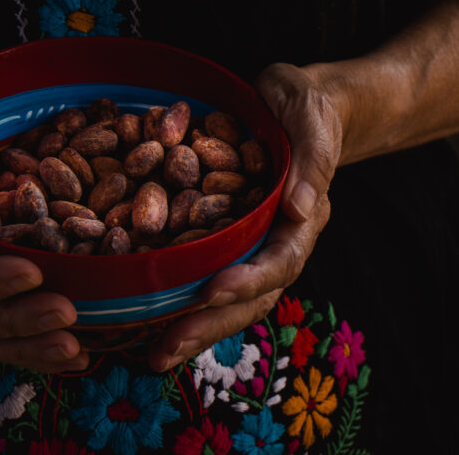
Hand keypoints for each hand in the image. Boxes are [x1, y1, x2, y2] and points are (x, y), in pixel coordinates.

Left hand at [148, 62, 341, 371]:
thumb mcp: (311, 119)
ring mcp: (246, 245)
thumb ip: (312, 158)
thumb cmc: (305, 107)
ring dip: (190, 327)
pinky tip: (146, 318)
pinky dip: (178, 299)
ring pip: (222, 298)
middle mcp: (274, 242)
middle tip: (166, 350)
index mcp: (302, 220)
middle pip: (248, 297)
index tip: (211, 291)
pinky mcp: (220, 238)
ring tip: (154, 354)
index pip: (279, 261)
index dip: (248, 280)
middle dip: (208, 325)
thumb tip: (300, 207)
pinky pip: (200, 273)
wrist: (287, 105)